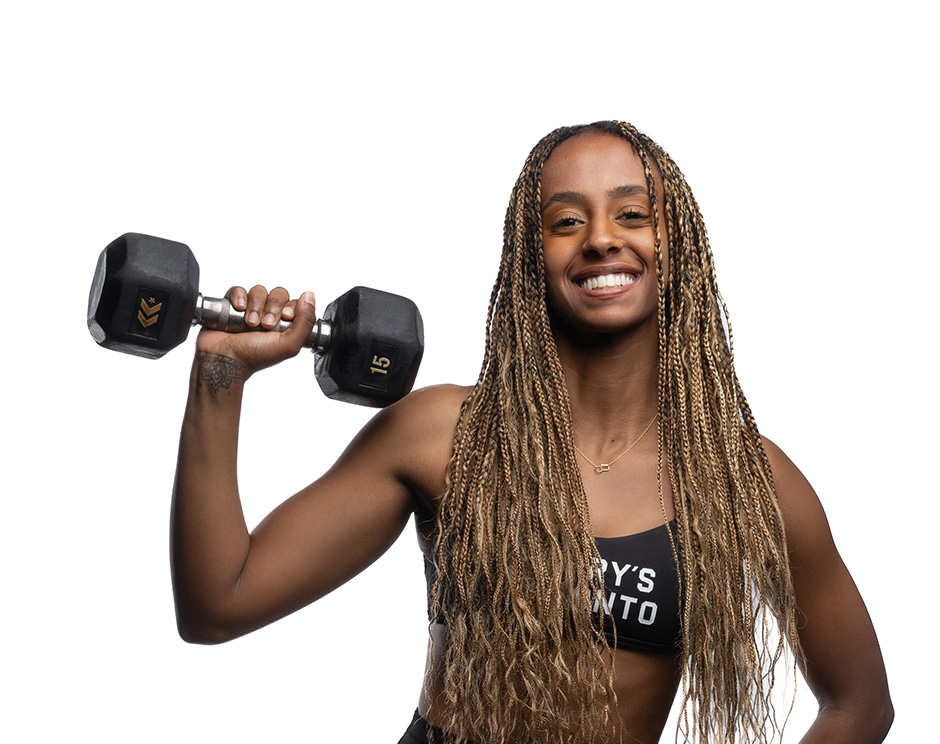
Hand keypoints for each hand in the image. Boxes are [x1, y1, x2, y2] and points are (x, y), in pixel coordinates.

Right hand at [195, 285, 317, 376]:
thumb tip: (310, 296)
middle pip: (278, 294)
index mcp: (284, 324)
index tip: (284, 318)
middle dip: (272, 307)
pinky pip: (239, 289)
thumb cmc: (253, 357)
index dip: (290, 307)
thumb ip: (305, 322)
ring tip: (249, 323)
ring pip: (259, 290)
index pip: (294, 302)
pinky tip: (238, 309)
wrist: (224, 360)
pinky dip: (239, 297)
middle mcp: (268, 315)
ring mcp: (250, 309)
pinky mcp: (232, 304)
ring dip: (255, 306)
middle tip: (265, 324)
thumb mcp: (289, 345)